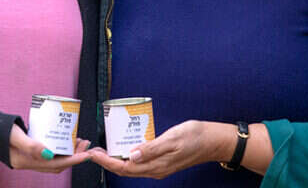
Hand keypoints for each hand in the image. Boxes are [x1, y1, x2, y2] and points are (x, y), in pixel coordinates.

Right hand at [8, 124, 91, 172]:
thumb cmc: (0, 132)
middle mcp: (30, 163)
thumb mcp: (15, 137)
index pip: (55, 165)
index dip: (73, 160)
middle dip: (74, 157)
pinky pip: (49, 154)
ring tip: (79, 141)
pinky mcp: (31, 153)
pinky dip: (60, 149)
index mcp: (26, 162)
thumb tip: (49, 154)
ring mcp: (30, 159)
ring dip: (68, 153)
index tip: (87, 154)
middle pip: (58, 165)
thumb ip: (31, 145)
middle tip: (86, 144)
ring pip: (55, 160)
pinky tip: (65, 139)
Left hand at [89, 120, 233, 179]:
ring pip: (132, 168)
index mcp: (157, 166)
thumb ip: (152, 148)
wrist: (214, 141)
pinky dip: (128, 157)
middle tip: (93, 151)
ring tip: (104, 150)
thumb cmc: (195, 136)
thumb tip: (130, 156)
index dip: (107, 162)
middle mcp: (156, 170)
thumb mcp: (173, 138)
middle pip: (126, 170)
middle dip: (107, 162)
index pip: (125, 168)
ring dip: (116, 160)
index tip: (94, 154)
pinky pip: (140, 163)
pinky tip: (124, 148)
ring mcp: (160, 167)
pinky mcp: (163, 162)